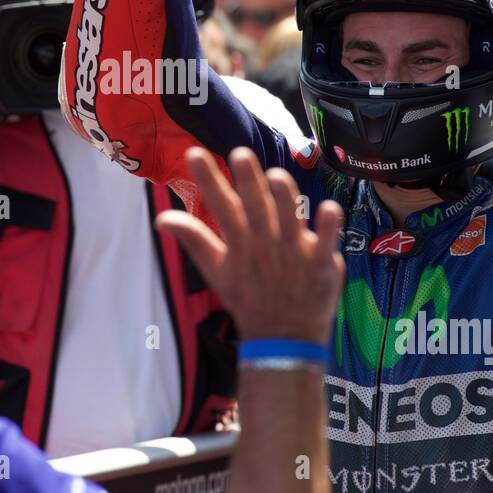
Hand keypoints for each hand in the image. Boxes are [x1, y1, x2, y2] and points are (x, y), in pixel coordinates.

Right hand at [155, 147, 344, 344]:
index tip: (194, 154)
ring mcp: (295, 254)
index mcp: (240, 244)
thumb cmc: (248, 298)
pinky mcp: (321, 264)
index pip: (221, 207)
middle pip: (256, 209)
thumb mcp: (216, 271)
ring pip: (290, 221)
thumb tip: (161, 218)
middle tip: (240, 154)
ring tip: (277, 176)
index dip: (208, 180)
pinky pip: (325, 243)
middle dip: (249, 183)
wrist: (283, 338)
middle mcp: (266, 244)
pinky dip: (327, 229)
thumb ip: (193, 239)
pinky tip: (330, 208)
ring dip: (285, 200)